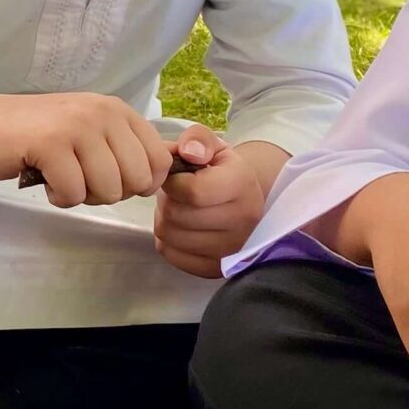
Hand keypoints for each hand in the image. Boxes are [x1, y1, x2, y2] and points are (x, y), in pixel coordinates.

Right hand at [0, 92, 172, 206]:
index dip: (140, 183)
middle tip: (80, 178)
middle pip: (137, 181)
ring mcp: (77, 126)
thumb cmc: (37, 136)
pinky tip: (43, 177)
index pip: (159, 160)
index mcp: (117, 110)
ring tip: (59, 175)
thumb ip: (125, 149)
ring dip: (81, 195)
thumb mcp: (90, 133)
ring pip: (108, 190)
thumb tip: (167, 175)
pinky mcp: (50, 144)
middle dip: (110, 193)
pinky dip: (57, 197)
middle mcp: (102, 112)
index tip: (110, 178)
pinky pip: (73, 194)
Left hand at [153, 129, 284, 277]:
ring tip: (179, 208)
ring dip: (164, 219)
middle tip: (175, 194)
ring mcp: (231, 250)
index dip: (173, 182)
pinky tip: (181, 227)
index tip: (175, 177)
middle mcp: (243, 221)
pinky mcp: (216, 269)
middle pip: (177, 215)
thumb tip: (188, 152)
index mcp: (243, 185)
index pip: (193, 191)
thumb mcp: (213, 145)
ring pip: (169, 235)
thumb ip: (197, 139)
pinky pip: (171, 254)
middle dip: (167, 200)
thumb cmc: (222, 170)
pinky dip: (167, 240)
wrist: (244, 200)